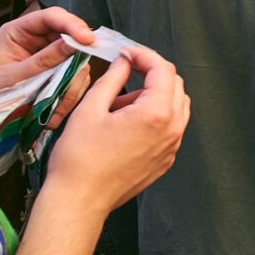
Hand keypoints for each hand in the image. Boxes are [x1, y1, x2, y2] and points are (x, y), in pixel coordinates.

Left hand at [0, 6, 93, 148]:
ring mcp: (47, 55)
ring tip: (58, 106)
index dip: (73, 24)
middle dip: (77, 57)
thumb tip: (75, 44)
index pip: (51, 17)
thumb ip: (44, 60)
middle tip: (77, 77)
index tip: (88, 40)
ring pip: (76, 59)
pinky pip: (74, 76)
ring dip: (73, 82)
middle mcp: (35, 39)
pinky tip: (57, 111)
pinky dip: (71, 94)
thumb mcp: (14, 78)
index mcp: (17, 32)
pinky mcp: (54, 71)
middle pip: (69, 36)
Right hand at [42, 47, 187, 218]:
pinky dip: (154, 116)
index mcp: (156, 114)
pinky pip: (170, 127)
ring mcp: (172, 147)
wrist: (79, 201)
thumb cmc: (78, 158)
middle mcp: (172, 130)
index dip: (144, 55)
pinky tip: (125, 123)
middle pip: (175, 85)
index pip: (163, 70)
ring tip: (118, 105)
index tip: (126, 53)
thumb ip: (112, 79)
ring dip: (153, 95)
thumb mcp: (90, 110)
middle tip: (124, 72)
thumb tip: (124, 61)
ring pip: (176, 106)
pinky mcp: (166, 160)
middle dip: (151, 73)